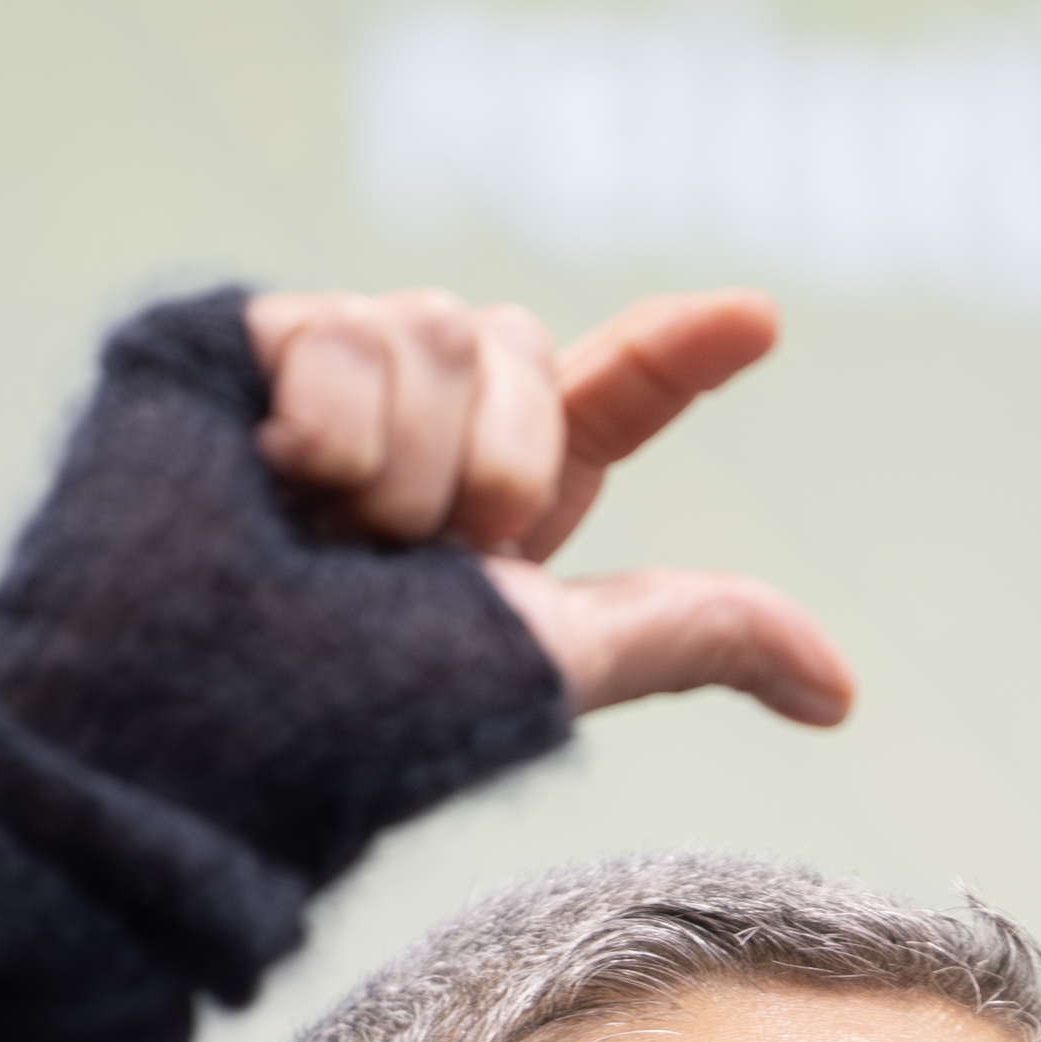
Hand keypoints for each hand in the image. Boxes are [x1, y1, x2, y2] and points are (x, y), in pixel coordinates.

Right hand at [244, 286, 855, 726]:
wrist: (198, 717)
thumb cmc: (363, 718)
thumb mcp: (556, 662)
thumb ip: (693, 633)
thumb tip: (842, 695)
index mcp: (502, 493)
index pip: (608, 396)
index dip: (677, 354)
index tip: (758, 322)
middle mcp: (422, 424)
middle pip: (524, 345)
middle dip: (493, 467)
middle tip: (410, 561)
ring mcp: (328, 378)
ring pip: (437, 328)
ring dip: (402, 461)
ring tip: (324, 540)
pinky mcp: (240, 345)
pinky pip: (337, 325)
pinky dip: (325, 424)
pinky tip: (270, 484)